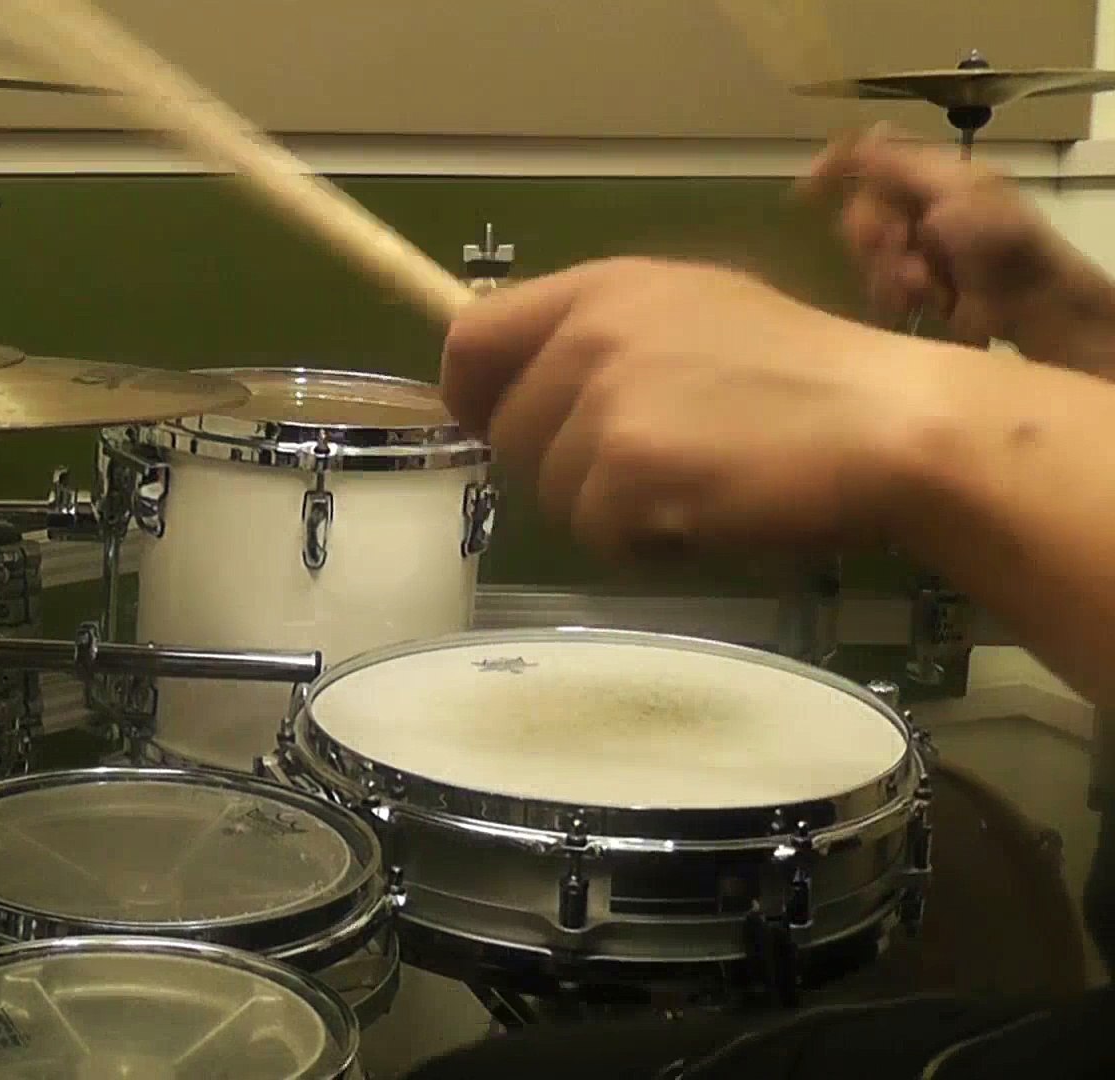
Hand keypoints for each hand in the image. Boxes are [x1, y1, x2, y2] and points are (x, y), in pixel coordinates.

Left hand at [440, 257, 984, 562]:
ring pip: (548, 492)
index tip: (492, 422)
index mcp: (602, 289)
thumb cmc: (805, 376)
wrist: (891, 424)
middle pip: (504, 432)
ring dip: (607, 509)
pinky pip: (595, 536)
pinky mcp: (625, 475)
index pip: (471, 338)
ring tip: (692, 482)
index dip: (470, 392)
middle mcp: (589, 336)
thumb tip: (524, 378)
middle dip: (558, 466)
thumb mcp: (695, 313)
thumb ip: (603, 336)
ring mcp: (604, 406)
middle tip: (648, 466)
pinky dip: (644, 544)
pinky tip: (706, 512)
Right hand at [806, 126, 1114, 372]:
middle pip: (861, 211)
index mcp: (933, 176)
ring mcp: (917, 247)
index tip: (805, 190)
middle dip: (873, 235)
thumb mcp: (955, 191)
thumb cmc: (1002, 242)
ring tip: (923, 283)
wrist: (1031, 305)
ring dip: (888, 270)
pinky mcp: (914, 285)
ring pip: (867, 254)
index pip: (872, 157)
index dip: (836, 167)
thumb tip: (863, 132)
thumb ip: (903, 165)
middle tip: (896, 246)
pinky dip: (894, 294)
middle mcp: (920, 207)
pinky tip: (922, 300)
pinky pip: (877, 285)